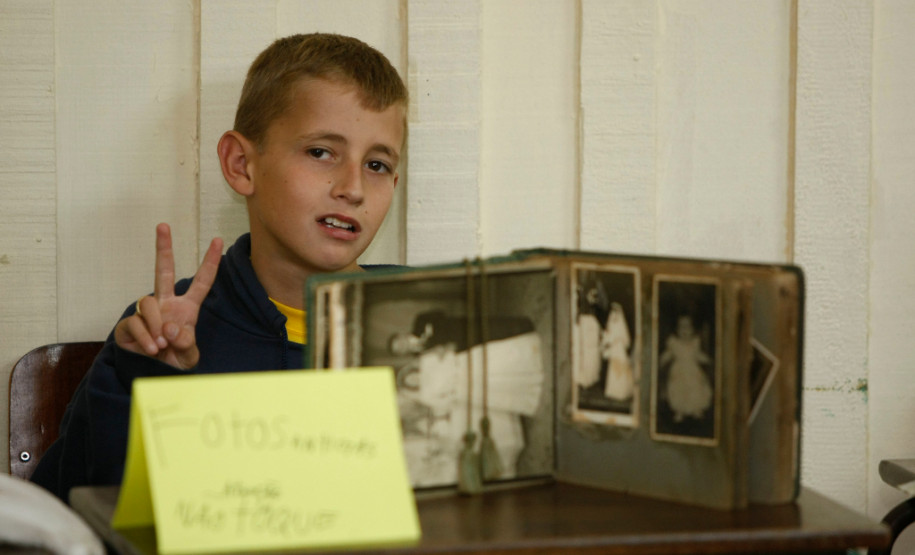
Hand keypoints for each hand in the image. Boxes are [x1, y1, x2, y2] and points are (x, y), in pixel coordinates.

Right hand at [114, 223, 222, 369]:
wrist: (153, 377)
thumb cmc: (175, 360)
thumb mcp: (189, 355)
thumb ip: (187, 343)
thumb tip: (171, 328)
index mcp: (187, 308)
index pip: (202, 282)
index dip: (210, 262)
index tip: (218, 240)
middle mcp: (167, 304)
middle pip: (164, 271)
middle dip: (163, 248)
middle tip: (163, 225)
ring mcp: (148, 312)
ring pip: (150, 303)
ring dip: (157, 325)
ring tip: (161, 345)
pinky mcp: (130, 323)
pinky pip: (137, 322)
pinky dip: (146, 337)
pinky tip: (151, 349)